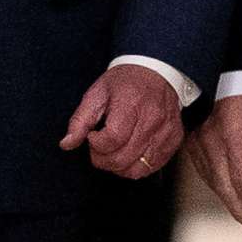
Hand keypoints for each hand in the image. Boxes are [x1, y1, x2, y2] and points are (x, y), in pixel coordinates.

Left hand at [60, 64, 183, 179]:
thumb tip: (67, 143)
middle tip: (100, 148)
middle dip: (103, 160)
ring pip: (137, 169)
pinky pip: (153, 167)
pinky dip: (138, 166)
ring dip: (119, 167)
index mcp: (130, 106)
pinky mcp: (174, 139)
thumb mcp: (97, 93)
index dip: (95, 145)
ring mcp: (165, 132)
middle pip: (122, 159)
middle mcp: (151, 121)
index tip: (93, 136)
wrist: (157, 71)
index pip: (111, 141)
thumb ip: (80, 120)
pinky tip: (130, 153)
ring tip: (114, 152)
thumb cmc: (126, 82)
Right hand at [182, 92, 241, 230]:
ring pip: (212, 181)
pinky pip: (203, 171)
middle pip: (224, 186)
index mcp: (233, 134)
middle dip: (239, 209)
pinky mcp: (191, 141)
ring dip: (227, 200)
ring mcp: (198, 142)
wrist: (219, 69)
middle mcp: (212, 141)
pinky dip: (215, 185)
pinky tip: (226, 192)